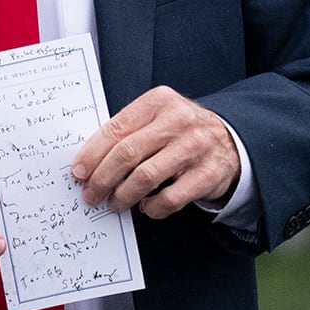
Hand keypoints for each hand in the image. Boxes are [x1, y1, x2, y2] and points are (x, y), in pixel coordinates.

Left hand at [71, 87, 239, 219]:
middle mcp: (178, 121)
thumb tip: (89, 162)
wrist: (231, 140)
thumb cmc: (181, 131)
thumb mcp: (157, 117)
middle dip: (102, 178)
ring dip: (123, 195)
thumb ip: (128, 131)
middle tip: (91, 194)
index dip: (92, 154)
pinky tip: (145, 206)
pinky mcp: (208, 174)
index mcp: (159, 101)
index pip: (116, 129)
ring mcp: (195, 147)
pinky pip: (170, 198)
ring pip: (146, 177)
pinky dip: (152, 207)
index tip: (78, 172)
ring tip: (114, 203)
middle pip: (127, 153)